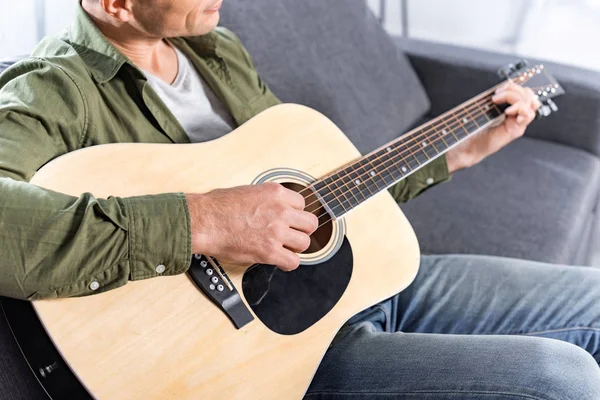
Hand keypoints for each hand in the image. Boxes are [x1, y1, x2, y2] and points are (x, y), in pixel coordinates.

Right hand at [185, 183, 318, 270]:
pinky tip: (280, 261)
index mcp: (275, 193)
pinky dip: (288, 263)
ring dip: (295, 247)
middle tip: (291, 235)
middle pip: (310, 223)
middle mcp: (280, 211)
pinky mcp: (269, 251)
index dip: (294, 214)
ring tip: (284, 248)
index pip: (301, 204)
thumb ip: (265, 199)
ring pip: (305, 243)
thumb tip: (269, 206)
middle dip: (301, 230)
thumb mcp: (247, 191)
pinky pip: (293, 262)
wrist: (204, 221)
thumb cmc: (217, 206)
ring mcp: (277, 231)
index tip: (289, 220)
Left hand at [446, 81, 541, 172]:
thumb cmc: (473, 129)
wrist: (468, 147)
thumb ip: (498, 98)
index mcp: (510, 108)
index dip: (514, 86)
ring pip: (530, 103)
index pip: (523, 92)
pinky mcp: (516, 130)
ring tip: (498, 102)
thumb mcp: (485, 108)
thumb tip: (507, 84)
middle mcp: (516, 115)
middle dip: (513, 89)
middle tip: (496, 96)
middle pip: (528, 94)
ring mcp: (517, 123)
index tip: (497, 90)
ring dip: (515, 97)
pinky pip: (528, 115)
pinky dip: (520, 109)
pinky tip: (507, 112)